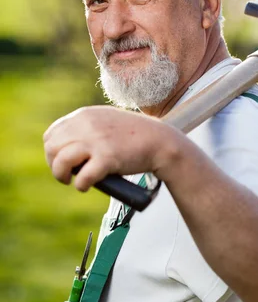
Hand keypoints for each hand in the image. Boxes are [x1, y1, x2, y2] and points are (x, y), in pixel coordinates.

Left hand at [43, 105, 183, 190]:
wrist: (160, 142)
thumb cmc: (135, 137)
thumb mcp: (107, 122)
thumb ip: (88, 129)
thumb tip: (68, 148)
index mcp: (84, 115)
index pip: (52, 134)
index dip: (54, 152)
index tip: (63, 162)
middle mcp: (86, 125)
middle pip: (52, 148)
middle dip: (55, 165)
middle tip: (67, 175)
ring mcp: (96, 141)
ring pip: (61, 161)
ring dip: (61, 175)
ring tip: (72, 181)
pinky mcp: (107, 158)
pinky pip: (82, 177)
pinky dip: (81, 185)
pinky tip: (86, 186)